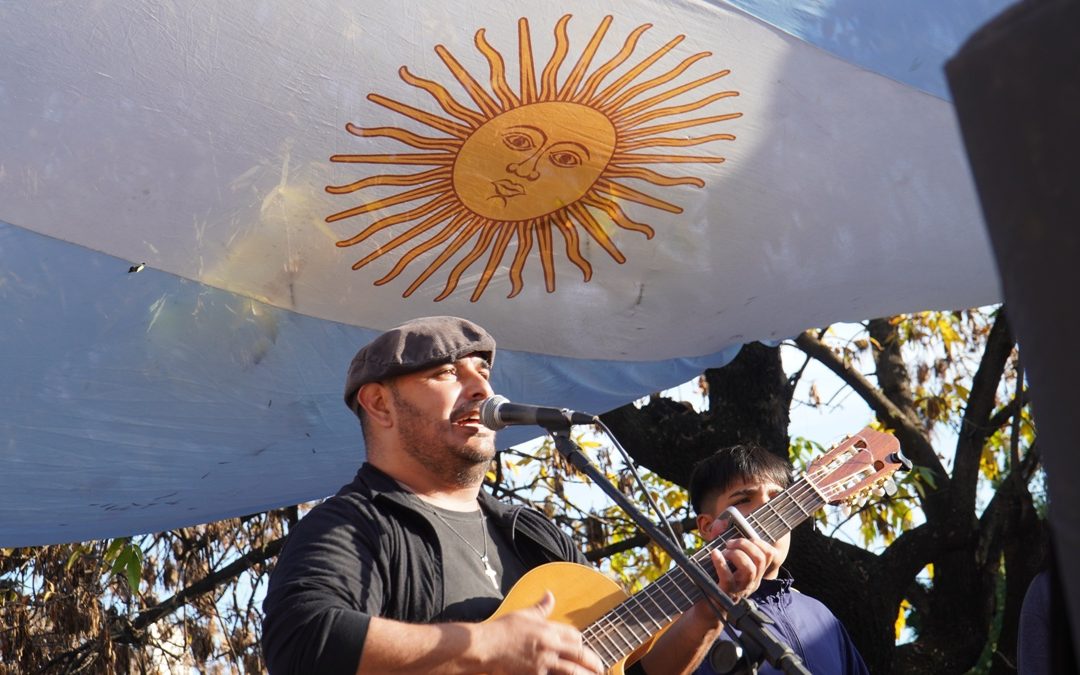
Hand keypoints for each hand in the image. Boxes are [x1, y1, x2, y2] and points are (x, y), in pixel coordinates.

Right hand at [478, 591, 604, 674]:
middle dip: (592, 662)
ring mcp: (543, 663)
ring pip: (572, 671)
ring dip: (585, 674)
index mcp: (548, 629)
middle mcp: (549, 646)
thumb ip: (541, 608)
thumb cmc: (501, 630)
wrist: (484, 647)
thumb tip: (550, 594)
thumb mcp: (523, 615)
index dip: (580, 642)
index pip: (574, 636)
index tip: (582, 647)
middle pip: (579, 654)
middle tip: (601, 668)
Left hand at [702, 513, 779, 602]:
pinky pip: (728, 578)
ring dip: (736, 554)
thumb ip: (724, 542)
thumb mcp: (724, 560)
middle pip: (761, 559)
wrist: (707, 609)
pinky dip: (720, 562)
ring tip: (724, 551)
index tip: (745, 537)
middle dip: (746, 544)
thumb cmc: (716, 580)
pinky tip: (714, 554)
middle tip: (729, 543)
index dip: (760, 541)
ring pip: (750, 569)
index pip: (770, 555)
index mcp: (756, 573)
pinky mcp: (726, 594)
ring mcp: (741, 589)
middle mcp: (752, 581)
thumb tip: (720, 524)